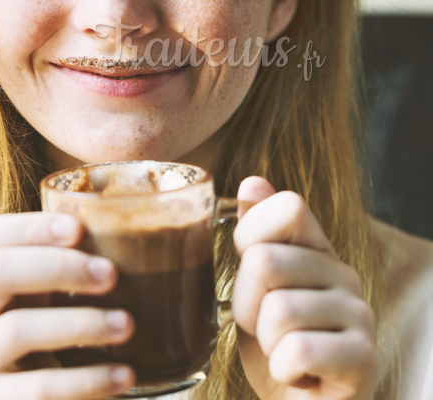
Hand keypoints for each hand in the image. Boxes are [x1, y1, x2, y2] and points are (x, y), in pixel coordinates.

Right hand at [0, 212, 135, 399]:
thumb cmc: (48, 341)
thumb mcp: (49, 302)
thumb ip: (72, 272)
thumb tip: (137, 240)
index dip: (26, 227)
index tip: (77, 228)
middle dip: (58, 266)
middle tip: (111, 275)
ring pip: (16, 330)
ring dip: (80, 323)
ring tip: (127, 325)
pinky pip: (38, 389)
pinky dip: (88, 380)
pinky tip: (124, 374)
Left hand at [232, 177, 376, 399]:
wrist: (297, 398)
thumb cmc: (273, 339)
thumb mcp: (255, 285)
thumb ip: (257, 233)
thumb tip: (252, 182)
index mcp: (316, 249)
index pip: (286, 207)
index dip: (250, 236)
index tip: (250, 270)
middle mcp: (343, 273)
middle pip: (265, 261)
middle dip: (246, 304)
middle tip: (262, 327)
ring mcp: (359, 314)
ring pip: (277, 311)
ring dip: (264, 342)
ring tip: (280, 349)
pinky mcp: (363, 358)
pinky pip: (297, 352)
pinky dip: (281, 369)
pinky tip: (294, 373)